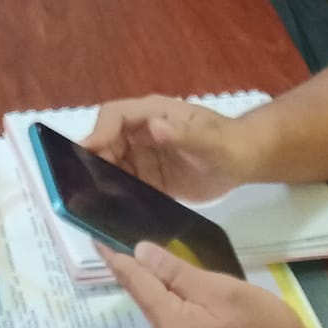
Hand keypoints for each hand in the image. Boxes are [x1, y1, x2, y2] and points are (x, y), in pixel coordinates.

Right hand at [82, 96, 256, 201]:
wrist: (244, 161)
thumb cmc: (228, 144)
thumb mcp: (210, 140)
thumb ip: (184, 134)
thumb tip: (155, 126)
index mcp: (153, 113)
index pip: (115, 116)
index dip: (98, 132)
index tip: (86, 153)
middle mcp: (142, 133)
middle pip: (107, 142)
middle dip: (94, 160)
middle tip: (84, 185)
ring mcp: (144, 157)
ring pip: (112, 165)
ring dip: (101, 181)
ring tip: (91, 202)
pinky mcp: (149, 179)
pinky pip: (126, 186)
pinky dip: (116, 198)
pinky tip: (111, 214)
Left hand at [101, 240, 318, 327]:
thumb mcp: (223, 291)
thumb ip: (178, 273)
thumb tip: (140, 252)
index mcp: (171, 326)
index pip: (136, 283)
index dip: (116, 257)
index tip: (94, 236)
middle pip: (145, 296)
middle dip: (136, 267)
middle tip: (124, 232)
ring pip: (159, 307)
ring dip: (157, 283)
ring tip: (152, 252)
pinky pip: (172, 319)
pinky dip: (171, 299)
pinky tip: (178, 282)